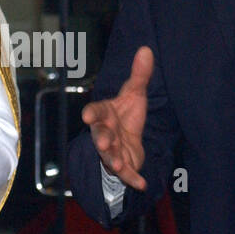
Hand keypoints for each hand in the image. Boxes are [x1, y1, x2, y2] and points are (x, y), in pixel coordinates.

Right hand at [81, 46, 152, 191]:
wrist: (129, 140)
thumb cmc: (126, 115)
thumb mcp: (135, 94)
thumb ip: (139, 75)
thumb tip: (147, 49)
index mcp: (105, 114)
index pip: (96, 112)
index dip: (92, 114)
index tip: (88, 115)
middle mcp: (105, 133)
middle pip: (100, 136)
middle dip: (100, 139)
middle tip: (102, 143)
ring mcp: (112, 151)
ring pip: (109, 156)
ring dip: (113, 160)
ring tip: (119, 163)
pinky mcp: (123, 166)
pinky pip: (126, 175)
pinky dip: (132, 179)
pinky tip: (142, 184)